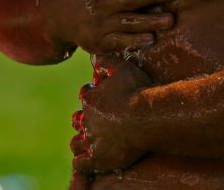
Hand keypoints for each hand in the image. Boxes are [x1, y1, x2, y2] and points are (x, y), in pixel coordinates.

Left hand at [71, 55, 151, 174]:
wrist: (146, 117)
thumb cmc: (137, 91)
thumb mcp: (122, 67)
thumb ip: (106, 61)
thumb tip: (93, 58)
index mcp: (90, 99)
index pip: (86, 95)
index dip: (94, 95)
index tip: (103, 97)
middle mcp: (87, 120)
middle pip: (79, 120)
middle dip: (85, 120)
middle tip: (97, 121)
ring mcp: (92, 140)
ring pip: (77, 142)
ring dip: (81, 141)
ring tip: (89, 141)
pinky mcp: (99, 158)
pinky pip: (81, 164)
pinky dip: (82, 162)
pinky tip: (87, 160)